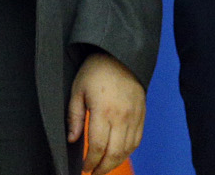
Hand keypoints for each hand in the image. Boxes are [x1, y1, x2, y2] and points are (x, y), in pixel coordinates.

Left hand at [68, 52, 144, 174]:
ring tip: (105, 166)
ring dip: (116, 162)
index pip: (98, 147)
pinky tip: (119, 153)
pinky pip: (138, 139)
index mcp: (104, 111)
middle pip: (115, 153)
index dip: (91, 162)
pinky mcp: (142, 112)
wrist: (120, 53)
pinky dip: (128, 150)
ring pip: (128, 149)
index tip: (84, 168)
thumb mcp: (77, 90)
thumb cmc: (96, 70)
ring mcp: (135, 115)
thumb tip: (72, 140)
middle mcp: (122, 116)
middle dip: (103, 168)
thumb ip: (74, 117)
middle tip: (94, 173)